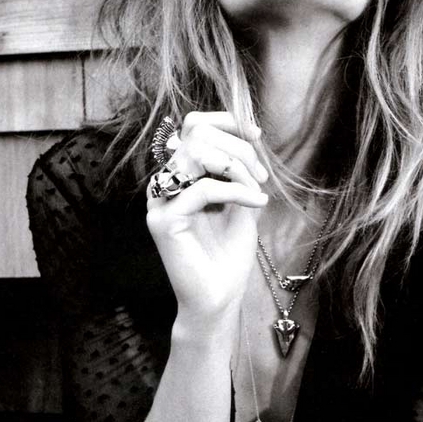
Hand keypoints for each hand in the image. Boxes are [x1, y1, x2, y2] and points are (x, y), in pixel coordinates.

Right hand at [147, 112, 267, 329]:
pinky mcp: (163, 221)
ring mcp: (160, 202)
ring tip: (258, 189)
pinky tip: (256, 203)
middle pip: (196, 134)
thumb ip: (238, 170)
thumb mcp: (241, 202)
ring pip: (196, 154)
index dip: (225, 121)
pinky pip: (203, 188)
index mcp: (180, 177)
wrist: (219, 299)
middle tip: (262, 176)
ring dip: (236, 166)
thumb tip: (247, 134)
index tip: (256, 133)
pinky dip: (236, 191)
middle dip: (237, 148)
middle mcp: (165, 185)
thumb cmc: (228, 256)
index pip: (193, 127)